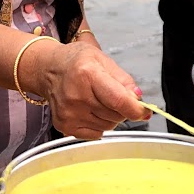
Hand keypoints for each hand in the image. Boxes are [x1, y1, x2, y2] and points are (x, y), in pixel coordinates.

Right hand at [28, 40, 147, 138]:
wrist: (48, 70)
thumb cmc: (77, 63)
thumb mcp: (103, 60)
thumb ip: (124, 80)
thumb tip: (138, 99)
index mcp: (87, 74)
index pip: (119, 100)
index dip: (137, 109)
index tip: (144, 111)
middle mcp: (76, 96)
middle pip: (116, 115)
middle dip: (122, 108)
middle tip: (112, 96)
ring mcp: (69, 113)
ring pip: (108, 125)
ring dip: (110, 116)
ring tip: (97, 100)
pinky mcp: (64, 126)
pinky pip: (96, 133)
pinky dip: (99, 124)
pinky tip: (89, 110)